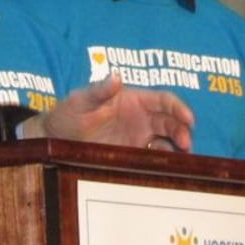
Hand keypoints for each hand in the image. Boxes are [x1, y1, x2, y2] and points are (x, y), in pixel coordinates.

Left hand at [24, 75, 193, 150]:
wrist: (55, 140)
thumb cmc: (68, 114)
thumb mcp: (80, 100)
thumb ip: (99, 90)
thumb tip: (115, 76)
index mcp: (133, 99)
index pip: (164, 100)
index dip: (179, 107)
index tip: (188, 119)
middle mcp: (140, 118)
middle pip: (170, 122)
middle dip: (182, 130)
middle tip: (186, 144)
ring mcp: (138, 137)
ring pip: (166, 140)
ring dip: (177, 148)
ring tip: (181, 158)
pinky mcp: (132, 155)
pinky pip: (153, 157)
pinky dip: (163, 161)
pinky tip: (166, 168)